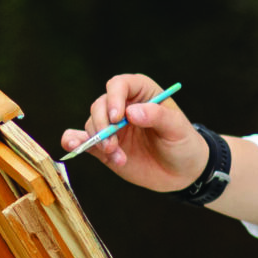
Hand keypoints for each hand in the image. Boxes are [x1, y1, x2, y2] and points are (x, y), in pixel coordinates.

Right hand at [59, 73, 204, 192]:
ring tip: (118, 157)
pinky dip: (74, 141)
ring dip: (99, 141)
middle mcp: (123, 106)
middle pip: (100, 105)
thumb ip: (157, 116)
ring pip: (91, 125)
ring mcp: (112, 127)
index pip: (119, 85)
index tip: (117, 117)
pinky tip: (74, 147)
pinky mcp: (104, 146)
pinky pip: (81, 139)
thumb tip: (131, 112)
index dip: (114, 98)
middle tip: (112, 144)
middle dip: (102, 124)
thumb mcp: (177, 128)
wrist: (182, 172)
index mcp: (142, 93)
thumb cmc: (183, 143)